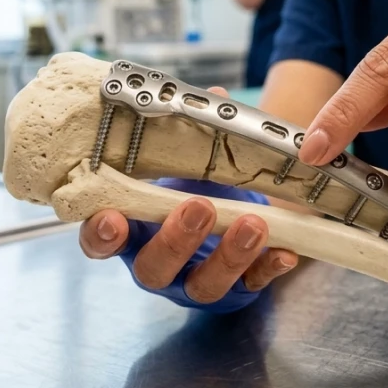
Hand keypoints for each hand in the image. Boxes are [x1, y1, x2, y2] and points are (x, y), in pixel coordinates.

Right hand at [79, 88, 298, 312]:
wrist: (237, 210)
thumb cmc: (197, 185)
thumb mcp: (189, 162)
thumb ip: (194, 134)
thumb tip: (216, 97)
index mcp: (134, 229)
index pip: (102, 240)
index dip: (102, 234)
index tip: (111, 219)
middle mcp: (159, 262)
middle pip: (153, 266)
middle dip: (176, 240)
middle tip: (199, 207)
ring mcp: (195, 279)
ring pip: (203, 283)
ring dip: (228, 255)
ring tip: (252, 225)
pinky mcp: (237, 289)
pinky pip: (252, 285)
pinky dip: (268, 268)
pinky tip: (285, 252)